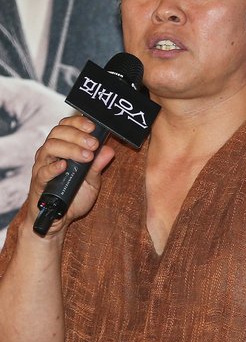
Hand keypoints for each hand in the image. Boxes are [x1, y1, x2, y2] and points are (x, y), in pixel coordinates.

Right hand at [15, 80, 116, 237]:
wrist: (59, 219)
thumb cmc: (75, 195)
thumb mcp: (92, 181)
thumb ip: (99, 166)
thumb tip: (110, 150)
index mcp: (63, 147)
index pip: (66, 126)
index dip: (78, 122)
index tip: (93, 127)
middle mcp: (50, 153)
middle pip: (58, 133)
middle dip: (78, 135)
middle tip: (94, 144)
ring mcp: (43, 166)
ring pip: (49, 147)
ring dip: (70, 148)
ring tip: (86, 156)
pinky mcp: (38, 182)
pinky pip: (42, 171)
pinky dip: (54, 167)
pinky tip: (65, 165)